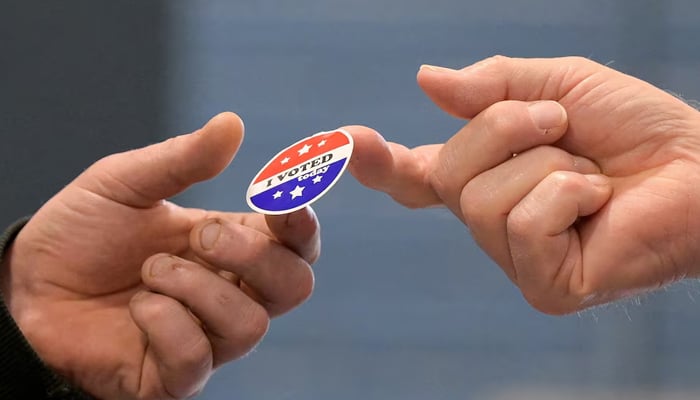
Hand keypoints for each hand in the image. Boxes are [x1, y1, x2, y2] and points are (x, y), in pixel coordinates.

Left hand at [0, 113, 317, 398]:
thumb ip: (181, 159)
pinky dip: (166, 324)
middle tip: (200, 234)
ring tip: (149, 272)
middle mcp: (230, 294)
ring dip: (196, 288)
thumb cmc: (82, 234)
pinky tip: (137, 308)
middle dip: (252, 255)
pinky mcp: (174, 375)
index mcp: (232, 245)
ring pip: (249, 325)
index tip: (281, 197)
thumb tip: (231, 123)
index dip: (302, 223)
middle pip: (293, 286)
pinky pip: (197, 357)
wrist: (24, 287)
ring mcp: (206, 337)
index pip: (296, 245)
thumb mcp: (125, 184)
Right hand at [347, 56, 699, 313]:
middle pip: (449, 172)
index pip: (417, 179)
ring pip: (481, 199)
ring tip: (589, 172)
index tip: (343, 142)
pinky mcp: (544, 287)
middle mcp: (493, 223)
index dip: (375, 163)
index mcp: (490, 178)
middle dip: (505, 129)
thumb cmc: (637, 128)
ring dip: (546, 161)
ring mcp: (515, 259)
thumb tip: (426, 80)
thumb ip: (492, 86)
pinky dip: (568, 195)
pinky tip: (599, 204)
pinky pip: (523, 223)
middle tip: (559, 125)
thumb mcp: (559, 85)